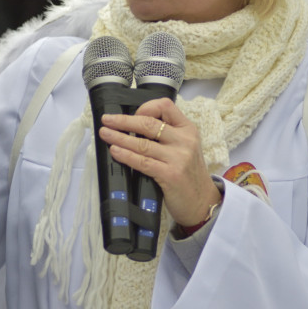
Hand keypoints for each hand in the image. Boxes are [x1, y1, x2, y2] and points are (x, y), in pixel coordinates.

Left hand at [99, 97, 221, 227]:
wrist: (203, 202)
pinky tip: (115, 151)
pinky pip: (143, 162)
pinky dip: (126, 155)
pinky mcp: (171, 175)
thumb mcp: (184, 147)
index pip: (165, 106)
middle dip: (123, 121)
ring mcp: (178, 158)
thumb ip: (166, 135)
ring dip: (119, 137)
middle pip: (149, 123)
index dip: (146, 107)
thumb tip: (133, 126)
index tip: (131, 113)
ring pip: (142, 143)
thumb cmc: (188, 174)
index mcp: (187, 129)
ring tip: (105, 134)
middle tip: (107, 120)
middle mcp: (184, 141)